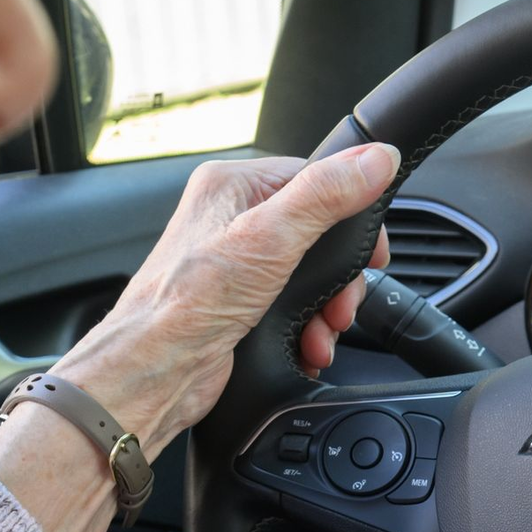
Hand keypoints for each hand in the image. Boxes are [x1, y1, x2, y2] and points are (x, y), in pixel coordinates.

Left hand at [49, 142, 398, 458]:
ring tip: (322, 332)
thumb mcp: (271, 239)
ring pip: (311, 277)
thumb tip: (375, 159)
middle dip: (340, 278)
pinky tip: (307, 346)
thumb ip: (326, 196)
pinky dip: (310, 331)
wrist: (156, 372)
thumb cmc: (188, 305)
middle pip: (320, 235)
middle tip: (342, 303)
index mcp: (232, 186)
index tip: (371, 250)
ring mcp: (238, 265)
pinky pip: (296, 309)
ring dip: (327, 311)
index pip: (315, 180)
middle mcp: (233, 221)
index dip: (351, 215)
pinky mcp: (244, 305)